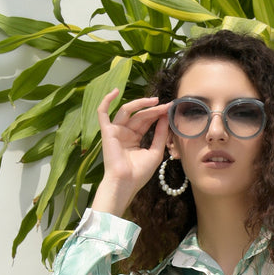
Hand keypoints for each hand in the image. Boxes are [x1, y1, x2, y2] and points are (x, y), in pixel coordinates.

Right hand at [92, 90, 170, 216]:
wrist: (126, 183)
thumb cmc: (139, 173)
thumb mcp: (155, 153)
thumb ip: (160, 135)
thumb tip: (166, 118)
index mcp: (135, 138)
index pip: (146, 121)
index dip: (158, 114)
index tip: (170, 109)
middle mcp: (125, 132)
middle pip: (139, 115)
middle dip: (153, 110)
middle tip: (166, 105)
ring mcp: (115, 131)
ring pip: (127, 111)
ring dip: (140, 104)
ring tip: (155, 101)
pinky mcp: (106, 131)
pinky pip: (103, 113)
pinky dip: (107, 101)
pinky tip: (116, 91)